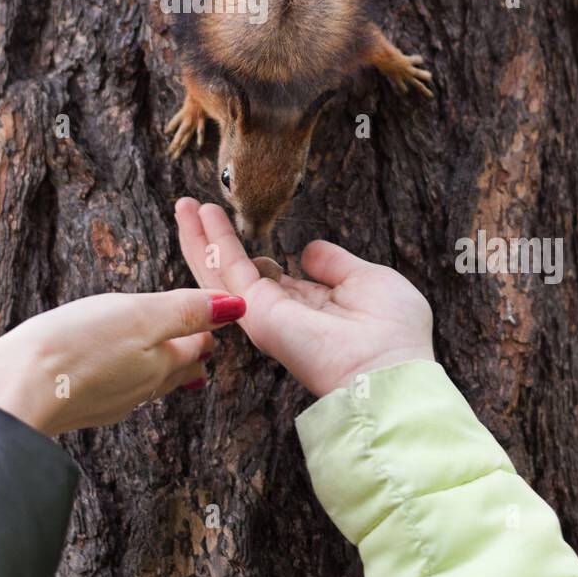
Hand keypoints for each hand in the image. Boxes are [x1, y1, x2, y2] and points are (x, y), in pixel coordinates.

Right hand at [0, 288, 244, 435]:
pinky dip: (125, 375)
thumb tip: (237, 306)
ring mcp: (111, 402)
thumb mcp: (138, 315)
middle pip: (177, 367)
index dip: (209, 324)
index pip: (198, 343)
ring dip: (161, 365)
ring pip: (148, 381)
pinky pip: (116, 388)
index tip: (218, 311)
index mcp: (162, 363)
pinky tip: (113, 370)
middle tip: (202, 336)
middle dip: (191, 349)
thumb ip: (186, 311)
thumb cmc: (75, 347)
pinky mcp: (80, 406)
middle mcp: (142, 388)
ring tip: (168, 354)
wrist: (13, 393)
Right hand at [175, 199, 433, 397]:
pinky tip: (201, 216)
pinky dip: (211, 242)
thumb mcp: (368, 280)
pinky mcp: (257, 313)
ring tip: (184, 205)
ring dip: (200, 237)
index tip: (234, 225)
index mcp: (309, 308)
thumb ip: (335, 264)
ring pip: (221, 272)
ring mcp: (266, 316)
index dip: (251, 251)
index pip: (269, 276)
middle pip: (236, 272)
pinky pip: (228, 271)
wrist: (390, 371)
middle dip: (212, 240)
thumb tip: (307, 251)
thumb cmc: (394, 334)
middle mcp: (283, 313)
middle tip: (190, 208)